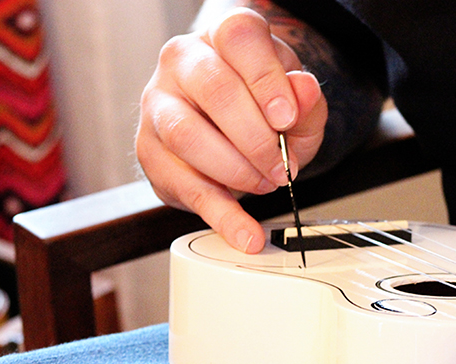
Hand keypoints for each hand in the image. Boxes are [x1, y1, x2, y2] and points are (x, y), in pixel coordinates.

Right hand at [136, 7, 326, 252]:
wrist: (234, 128)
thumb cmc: (263, 107)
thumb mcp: (298, 104)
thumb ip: (307, 102)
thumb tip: (304, 91)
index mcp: (224, 37)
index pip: (240, 40)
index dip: (266, 80)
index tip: (288, 118)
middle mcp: (183, 61)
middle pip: (214, 89)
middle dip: (257, 138)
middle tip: (283, 167)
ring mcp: (158, 103)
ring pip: (186, 134)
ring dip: (236, 170)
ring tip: (265, 184)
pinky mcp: (149, 149)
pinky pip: (183, 185)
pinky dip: (221, 216)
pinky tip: (245, 233)